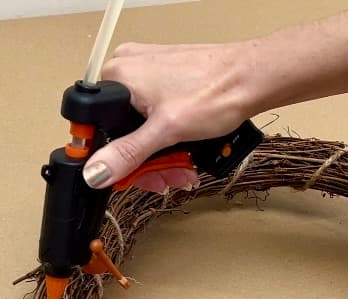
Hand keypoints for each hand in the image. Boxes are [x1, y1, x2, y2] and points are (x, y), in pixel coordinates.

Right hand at [83, 41, 251, 192]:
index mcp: (117, 76)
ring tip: (183, 169)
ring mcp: (149, 76)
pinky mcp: (166, 83)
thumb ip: (127, 154)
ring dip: (163, 158)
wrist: (251, 79)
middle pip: (123, 134)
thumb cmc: (216, 91)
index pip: (99, 129)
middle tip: (167, 178)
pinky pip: (157, 120)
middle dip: (148, 164)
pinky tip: (185, 153)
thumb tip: (95, 172)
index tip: (135, 177)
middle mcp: (129, 71)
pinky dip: (170, 141)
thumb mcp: (166, 131)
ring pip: (143, 131)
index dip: (116, 161)